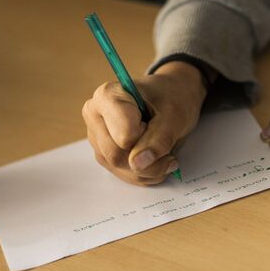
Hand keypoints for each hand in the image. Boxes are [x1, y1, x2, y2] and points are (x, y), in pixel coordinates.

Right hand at [82, 61, 206, 185]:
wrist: (172, 97)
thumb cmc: (172, 98)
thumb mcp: (174, 116)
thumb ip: (158, 140)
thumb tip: (138, 165)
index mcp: (107, 96)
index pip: (124, 136)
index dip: (148, 137)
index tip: (159, 123)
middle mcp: (95, 116)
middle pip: (116, 155)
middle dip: (148, 160)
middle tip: (169, 149)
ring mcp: (97, 137)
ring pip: (119, 168)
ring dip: (149, 170)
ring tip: (165, 154)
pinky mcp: (104, 154)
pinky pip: (123, 174)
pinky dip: (145, 174)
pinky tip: (156, 160)